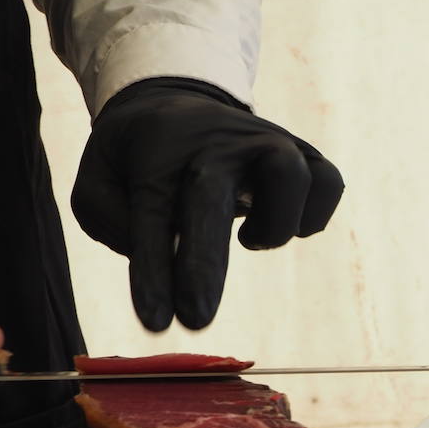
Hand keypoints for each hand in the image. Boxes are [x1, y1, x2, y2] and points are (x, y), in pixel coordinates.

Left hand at [71, 78, 344, 331]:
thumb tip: (162, 254)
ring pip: (288, 179)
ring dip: (274, 227)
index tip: (155, 323)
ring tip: (247, 240)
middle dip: (204, 265)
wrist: (184, 104)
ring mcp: (266, 141)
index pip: (150, 214)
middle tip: (196, 318)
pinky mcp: (304, 152)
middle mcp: (214, 142)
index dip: (153, 270)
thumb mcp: (100, 180)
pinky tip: (281, 220)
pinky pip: (328, 185)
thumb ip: (110, 221)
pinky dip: (311, 216)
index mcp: (157, 148)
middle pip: (210, 200)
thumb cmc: (141, 160)